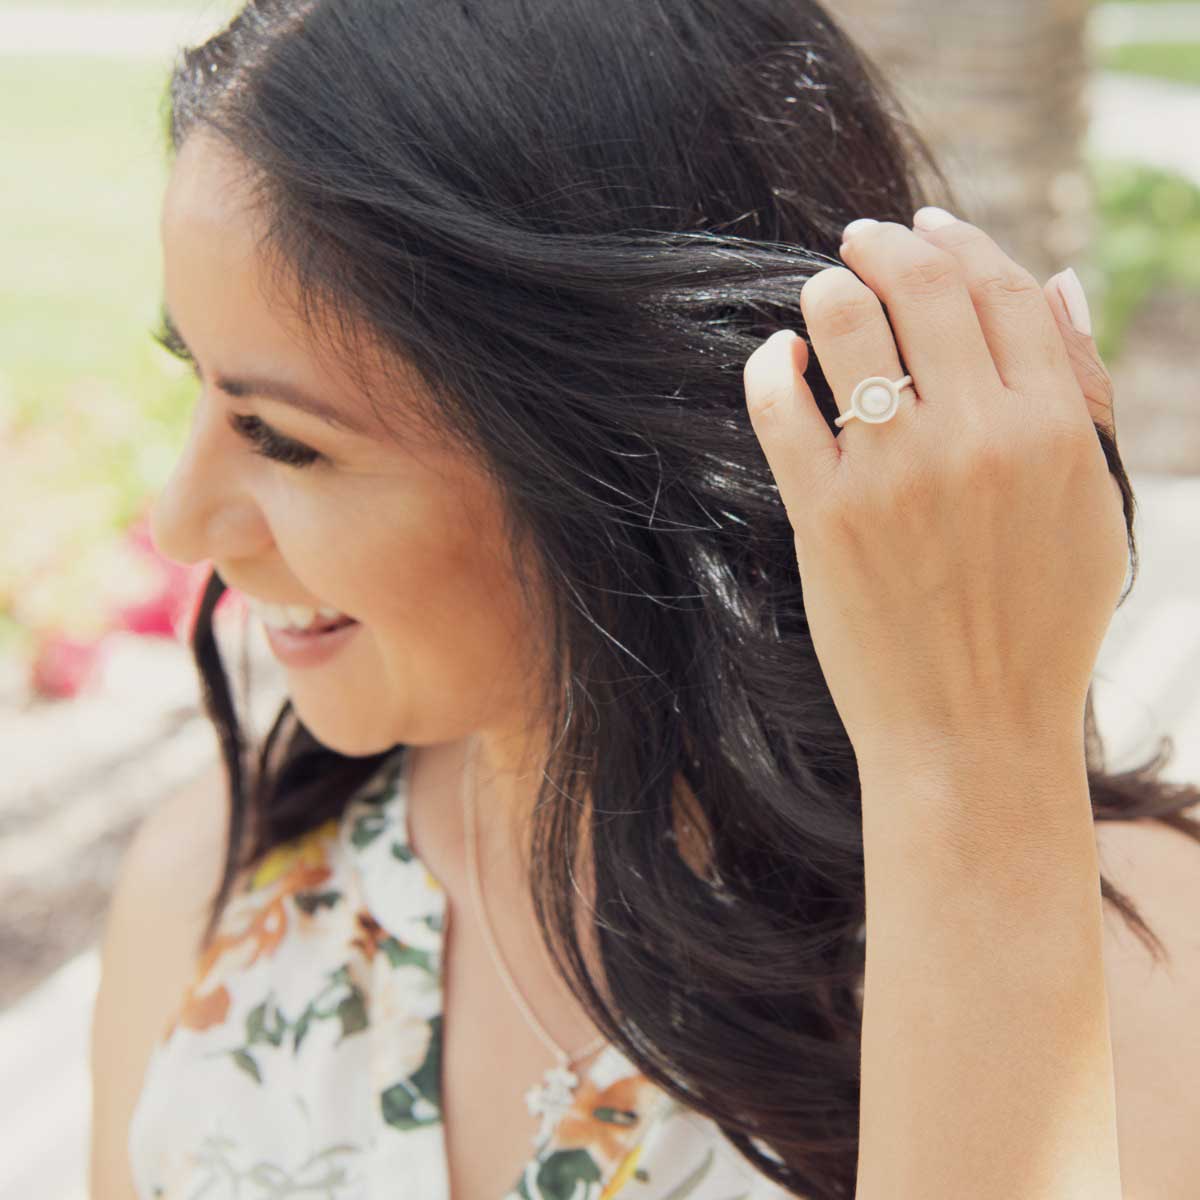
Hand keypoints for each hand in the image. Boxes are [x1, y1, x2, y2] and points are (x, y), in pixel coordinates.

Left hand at [742, 212, 1128, 769]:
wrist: (972, 732)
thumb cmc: (1040, 626)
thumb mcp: (1096, 509)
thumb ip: (1085, 394)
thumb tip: (1064, 284)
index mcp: (1054, 429)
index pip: (1003, 291)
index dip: (961, 241)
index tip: (925, 225)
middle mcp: (977, 437)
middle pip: (923, 285)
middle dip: (884, 242)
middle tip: (860, 238)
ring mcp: (895, 475)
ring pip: (845, 324)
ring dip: (827, 291)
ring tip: (821, 297)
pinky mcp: (826, 516)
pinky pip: (780, 406)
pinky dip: (770, 365)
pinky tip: (776, 360)